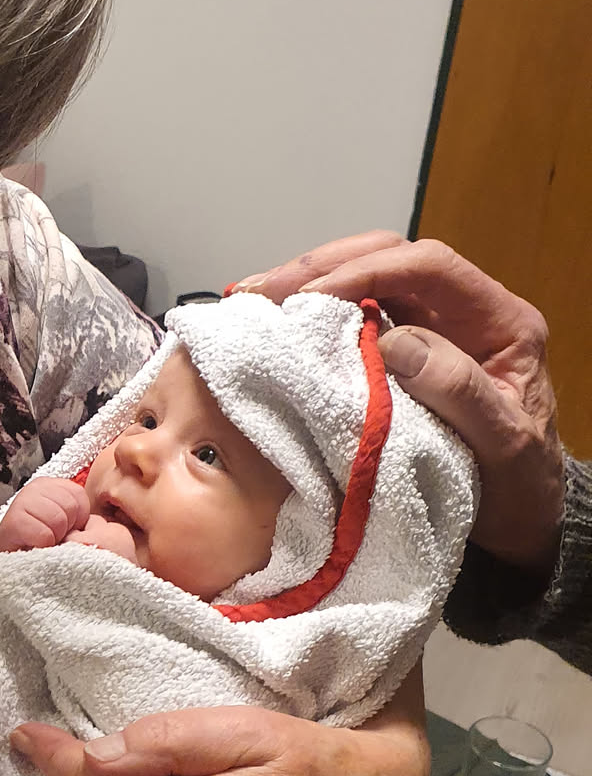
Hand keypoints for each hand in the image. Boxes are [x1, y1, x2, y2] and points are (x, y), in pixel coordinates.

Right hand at [0, 478, 89, 554]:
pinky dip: (43, 545)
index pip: (79, 496)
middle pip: (70, 506)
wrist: (8, 557)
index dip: (76, 519)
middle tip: (52, 537)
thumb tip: (98, 522)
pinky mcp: (14, 520)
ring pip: (58, 519)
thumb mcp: (62, 521)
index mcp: (51, 484)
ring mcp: (23, 500)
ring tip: (43, 542)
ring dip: (54, 537)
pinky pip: (44, 534)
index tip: (63, 530)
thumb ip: (77, 514)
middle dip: (65, 528)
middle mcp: (36, 487)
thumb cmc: (40, 540)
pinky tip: (34, 546)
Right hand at [232, 232, 562, 572]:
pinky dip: (315, 316)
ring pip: (367, 279)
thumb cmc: (519, 486)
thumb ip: (460, 391)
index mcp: (500, 322)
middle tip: (263, 290)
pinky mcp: (403, 353)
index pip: (431, 267)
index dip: (368, 272)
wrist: (520, 518)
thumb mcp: (505, 445)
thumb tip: (396, 343)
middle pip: (391, 258)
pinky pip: (356, 317)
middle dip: (325, 266)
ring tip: (255, 300)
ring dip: (310, 284)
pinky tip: (278, 323)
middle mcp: (464, 313)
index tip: (313, 297)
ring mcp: (432, 329)